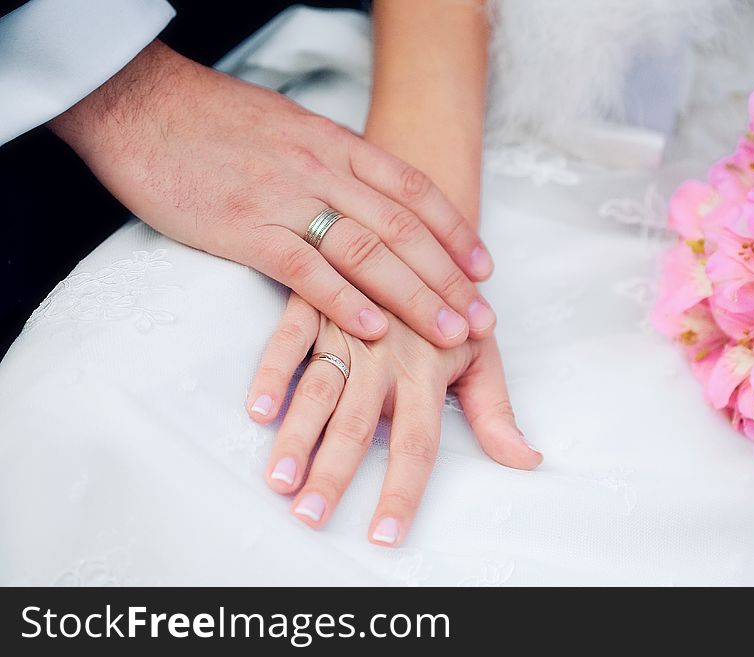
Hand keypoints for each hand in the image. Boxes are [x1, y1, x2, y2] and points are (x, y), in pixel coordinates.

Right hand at [48, 41, 496, 346]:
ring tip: (451, 333)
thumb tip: (362, 192)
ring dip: (416, 296)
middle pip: (402, 228)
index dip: (453, 229)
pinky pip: (306, 269)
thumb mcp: (286, 126)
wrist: (139, 103)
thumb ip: (328, 160)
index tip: (483, 266)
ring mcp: (285, 199)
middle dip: (449, 277)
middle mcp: (321, 169)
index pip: (412, 187)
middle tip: (483, 317)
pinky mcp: (245, 229)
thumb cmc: (210, 119)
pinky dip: (345, 301)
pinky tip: (375, 329)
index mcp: (333, 143)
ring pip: (367, 251)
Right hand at [248, 293, 540, 545]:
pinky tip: (258, 408)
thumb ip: (495, 411)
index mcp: (429, 372)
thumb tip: (527, 460)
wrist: (424, 229)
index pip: (417, 445)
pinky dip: (273, 371)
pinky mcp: (315, 302)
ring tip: (280, 477)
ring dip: (298, 434)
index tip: (385, 535)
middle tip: (310, 515)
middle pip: (359, 425)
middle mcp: (388, 354)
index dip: (401, 493)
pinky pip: (289, 337)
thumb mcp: (482, 354)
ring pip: (321, 387)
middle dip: (333, 474)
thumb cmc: (452, 303)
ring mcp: (348, 326)